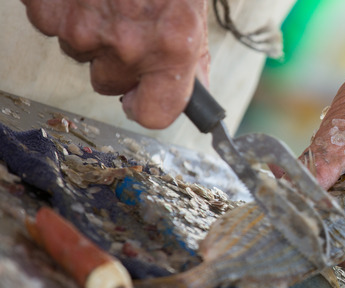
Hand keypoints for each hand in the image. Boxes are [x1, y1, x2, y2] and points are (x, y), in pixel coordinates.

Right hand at [21, 0, 209, 128]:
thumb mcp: (191, 11)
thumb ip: (190, 57)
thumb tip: (192, 95)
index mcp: (172, 47)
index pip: (155, 114)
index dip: (146, 106)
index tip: (142, 99)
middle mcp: (127, 44)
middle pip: (110, 82)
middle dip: (118, 59)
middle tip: (127, 20)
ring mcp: (81, 28)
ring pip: (80, 52)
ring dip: (91, 31)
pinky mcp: (47, 8)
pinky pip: (52, 25)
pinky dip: (64, 8)